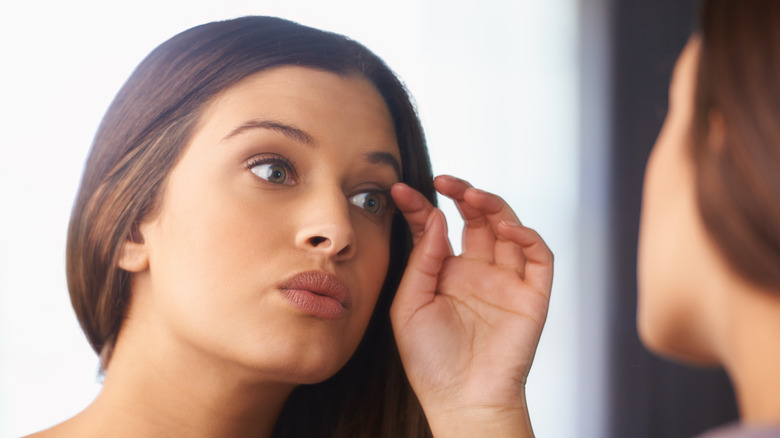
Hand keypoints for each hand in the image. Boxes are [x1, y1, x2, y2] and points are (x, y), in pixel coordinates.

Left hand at [390, 175, 552, 436]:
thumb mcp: (410, 304)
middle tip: (444, 181)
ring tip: (470, 196)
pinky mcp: (532, 294)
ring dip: (492, 206)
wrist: (461, 399)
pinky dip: (527, 235)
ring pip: (508, 228)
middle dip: (463, 195)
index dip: (422, 206)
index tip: (400, 190)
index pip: (437, 228)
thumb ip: (423, 259)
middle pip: (477, 219)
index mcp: (446, 274)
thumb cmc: (430, 359)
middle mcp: (477, 271)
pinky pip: (538, 256)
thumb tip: (436, 217)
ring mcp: (506, 281)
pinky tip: (504, 228)